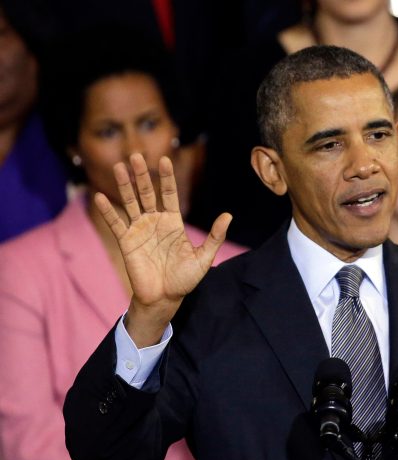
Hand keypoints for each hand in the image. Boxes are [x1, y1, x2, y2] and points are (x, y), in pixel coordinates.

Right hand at [95, 154, 231, 346]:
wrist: (165, 298)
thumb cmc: (185, 279)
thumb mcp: (204, 257)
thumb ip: (214, 236)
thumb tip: (229, 215)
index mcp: (173, 223)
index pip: (169, 194)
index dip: (167, 178)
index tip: (164, 159)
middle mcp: (155, 222)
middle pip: (147, 193)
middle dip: (142, 175)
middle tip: (135, 155)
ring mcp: (139, 230)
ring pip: (131, 202)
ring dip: (124, 185)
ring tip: (118, 166)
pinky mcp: (126, 242)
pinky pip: (116, 223)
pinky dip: (108, 211)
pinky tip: (100, 196)